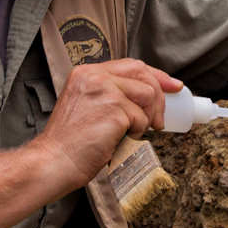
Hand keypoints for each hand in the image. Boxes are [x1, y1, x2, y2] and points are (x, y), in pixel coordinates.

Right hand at [31, 59, 181, 188]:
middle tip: (159, 121)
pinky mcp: (114, 108)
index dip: (156, 75)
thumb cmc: (71, 143)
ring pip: (148, 95)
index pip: (131, 65)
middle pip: (143, 74)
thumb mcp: (87, 107)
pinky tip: (119, 140)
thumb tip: (148, 96)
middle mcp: (94, 76)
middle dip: (160, 97)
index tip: (173, 86)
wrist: (54, 162)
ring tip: (131, 133)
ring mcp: (104, 90)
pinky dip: (137, 133)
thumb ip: (109, 95)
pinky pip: (141, 118)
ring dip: (146, 118)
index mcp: (85, 73)